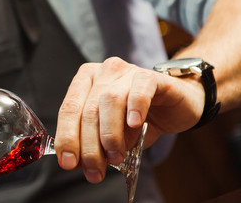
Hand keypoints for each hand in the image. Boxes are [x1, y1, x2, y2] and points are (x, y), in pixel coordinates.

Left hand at [53, 56, 203, 182]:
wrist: (177, 107)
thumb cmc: (140, 120)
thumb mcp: (114, 135)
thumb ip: (94, 144)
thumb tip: (76, 163)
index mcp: (85, 82)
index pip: (68, 110)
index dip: (66, 137)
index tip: (67, 162)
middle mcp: (102, 73)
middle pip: (88, 109)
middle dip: (88, 145)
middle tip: (94, 170)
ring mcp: (126, 72)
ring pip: (109, 101)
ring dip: (110, 134)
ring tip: (115, 156)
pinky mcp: (152, 76)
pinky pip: (140, 89)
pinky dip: (135, 107)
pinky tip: (134, 124)